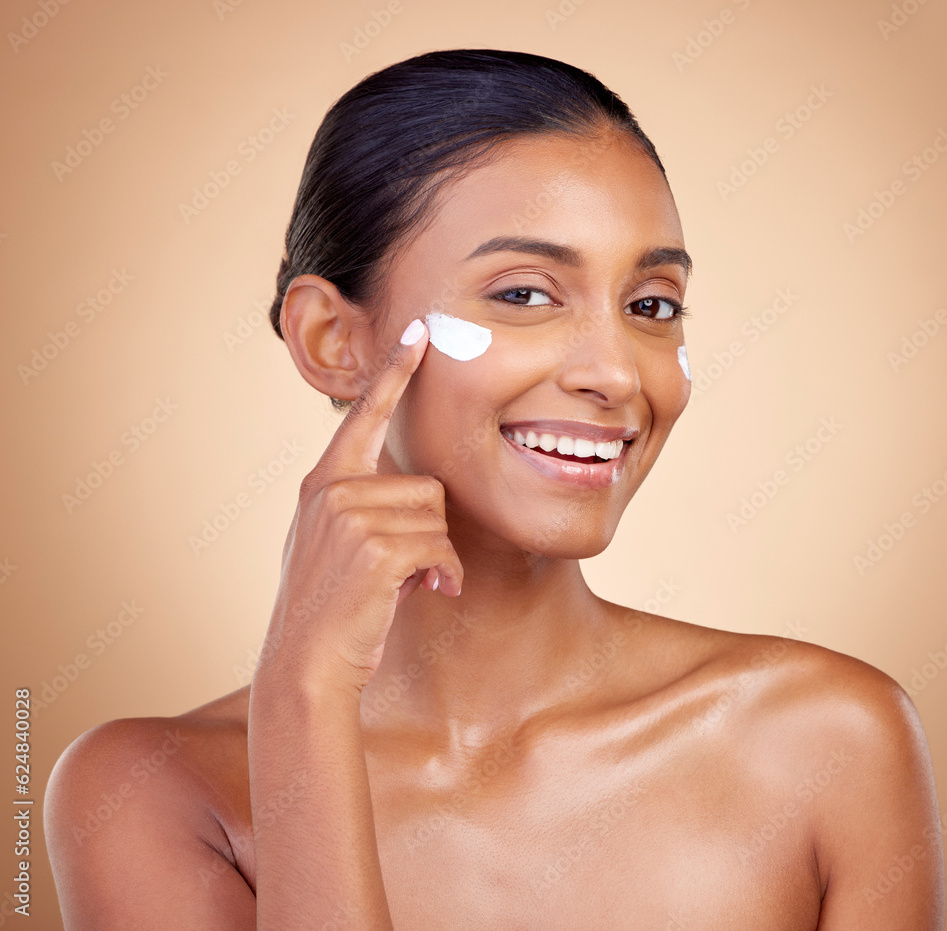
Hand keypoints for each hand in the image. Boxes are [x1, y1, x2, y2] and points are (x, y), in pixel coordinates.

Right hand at [257, 317, 462, 694]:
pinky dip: (444, 573)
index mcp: (322, 483)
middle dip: (429, 530)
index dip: (394, 372)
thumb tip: (410, 490)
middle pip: (425, 484)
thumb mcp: (328, 544)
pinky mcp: (374, 547)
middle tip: (408, 568)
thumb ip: (354, 505)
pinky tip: (427, 592)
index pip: (363, 416)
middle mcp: (332, 490)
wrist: (306, 666)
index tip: (419, 331)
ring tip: (409, 582)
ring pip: (436, 513)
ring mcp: (350, 516)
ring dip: (437, 555)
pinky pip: (440, 545)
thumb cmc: (330, 609)